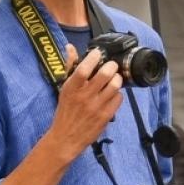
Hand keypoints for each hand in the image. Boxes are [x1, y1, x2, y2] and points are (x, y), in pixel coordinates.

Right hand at [46, 44, 123, 158]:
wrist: (66, 137)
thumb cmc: (65, 111)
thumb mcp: (64, 89)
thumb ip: (70, 68)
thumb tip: (70, 47)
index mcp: (71, 88)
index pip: (83, 69)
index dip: (93, 57)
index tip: (98, 53)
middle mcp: (84, 97)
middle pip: (104, 75)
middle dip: (111, 66)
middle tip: (111, 66)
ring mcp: (96, 107)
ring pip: (115, 86)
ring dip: (117, 79)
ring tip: (115, 79)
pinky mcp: (105, 116)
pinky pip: (119, 99)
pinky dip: (118, 94)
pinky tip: (113, 94)